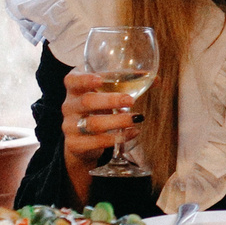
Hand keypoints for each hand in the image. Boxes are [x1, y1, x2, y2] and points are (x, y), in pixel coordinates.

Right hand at [59, 71, 141, 193]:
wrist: (82, 141)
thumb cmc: (98, 109)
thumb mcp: (108, 94)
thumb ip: (130, 84)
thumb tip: (156, 79)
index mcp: (75, 89)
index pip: (72, 81)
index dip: (84, 79)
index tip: (99, 79)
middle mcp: (69, 106)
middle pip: (86, 102)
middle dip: (110, 100)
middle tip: (131, 100)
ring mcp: (70, 126)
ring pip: (92, 124)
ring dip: (118, 121)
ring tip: (137, 118)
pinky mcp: (75, 144)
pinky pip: (95, 142)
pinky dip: (116, 138)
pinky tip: (132, 133)